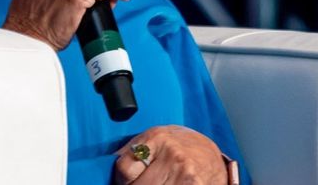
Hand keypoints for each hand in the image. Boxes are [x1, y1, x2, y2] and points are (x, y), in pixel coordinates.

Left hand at [113, 125, 227, 184]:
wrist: (212, 156)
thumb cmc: (180, 146)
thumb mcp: (156, 138)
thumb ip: (133, 150)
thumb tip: (105, 165)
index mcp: (157, 137)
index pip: (124, 168)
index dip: (122, 179)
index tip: (126, 181)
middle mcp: (172, 154)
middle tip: (144, 182)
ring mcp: (185, 174)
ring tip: (156, 183)